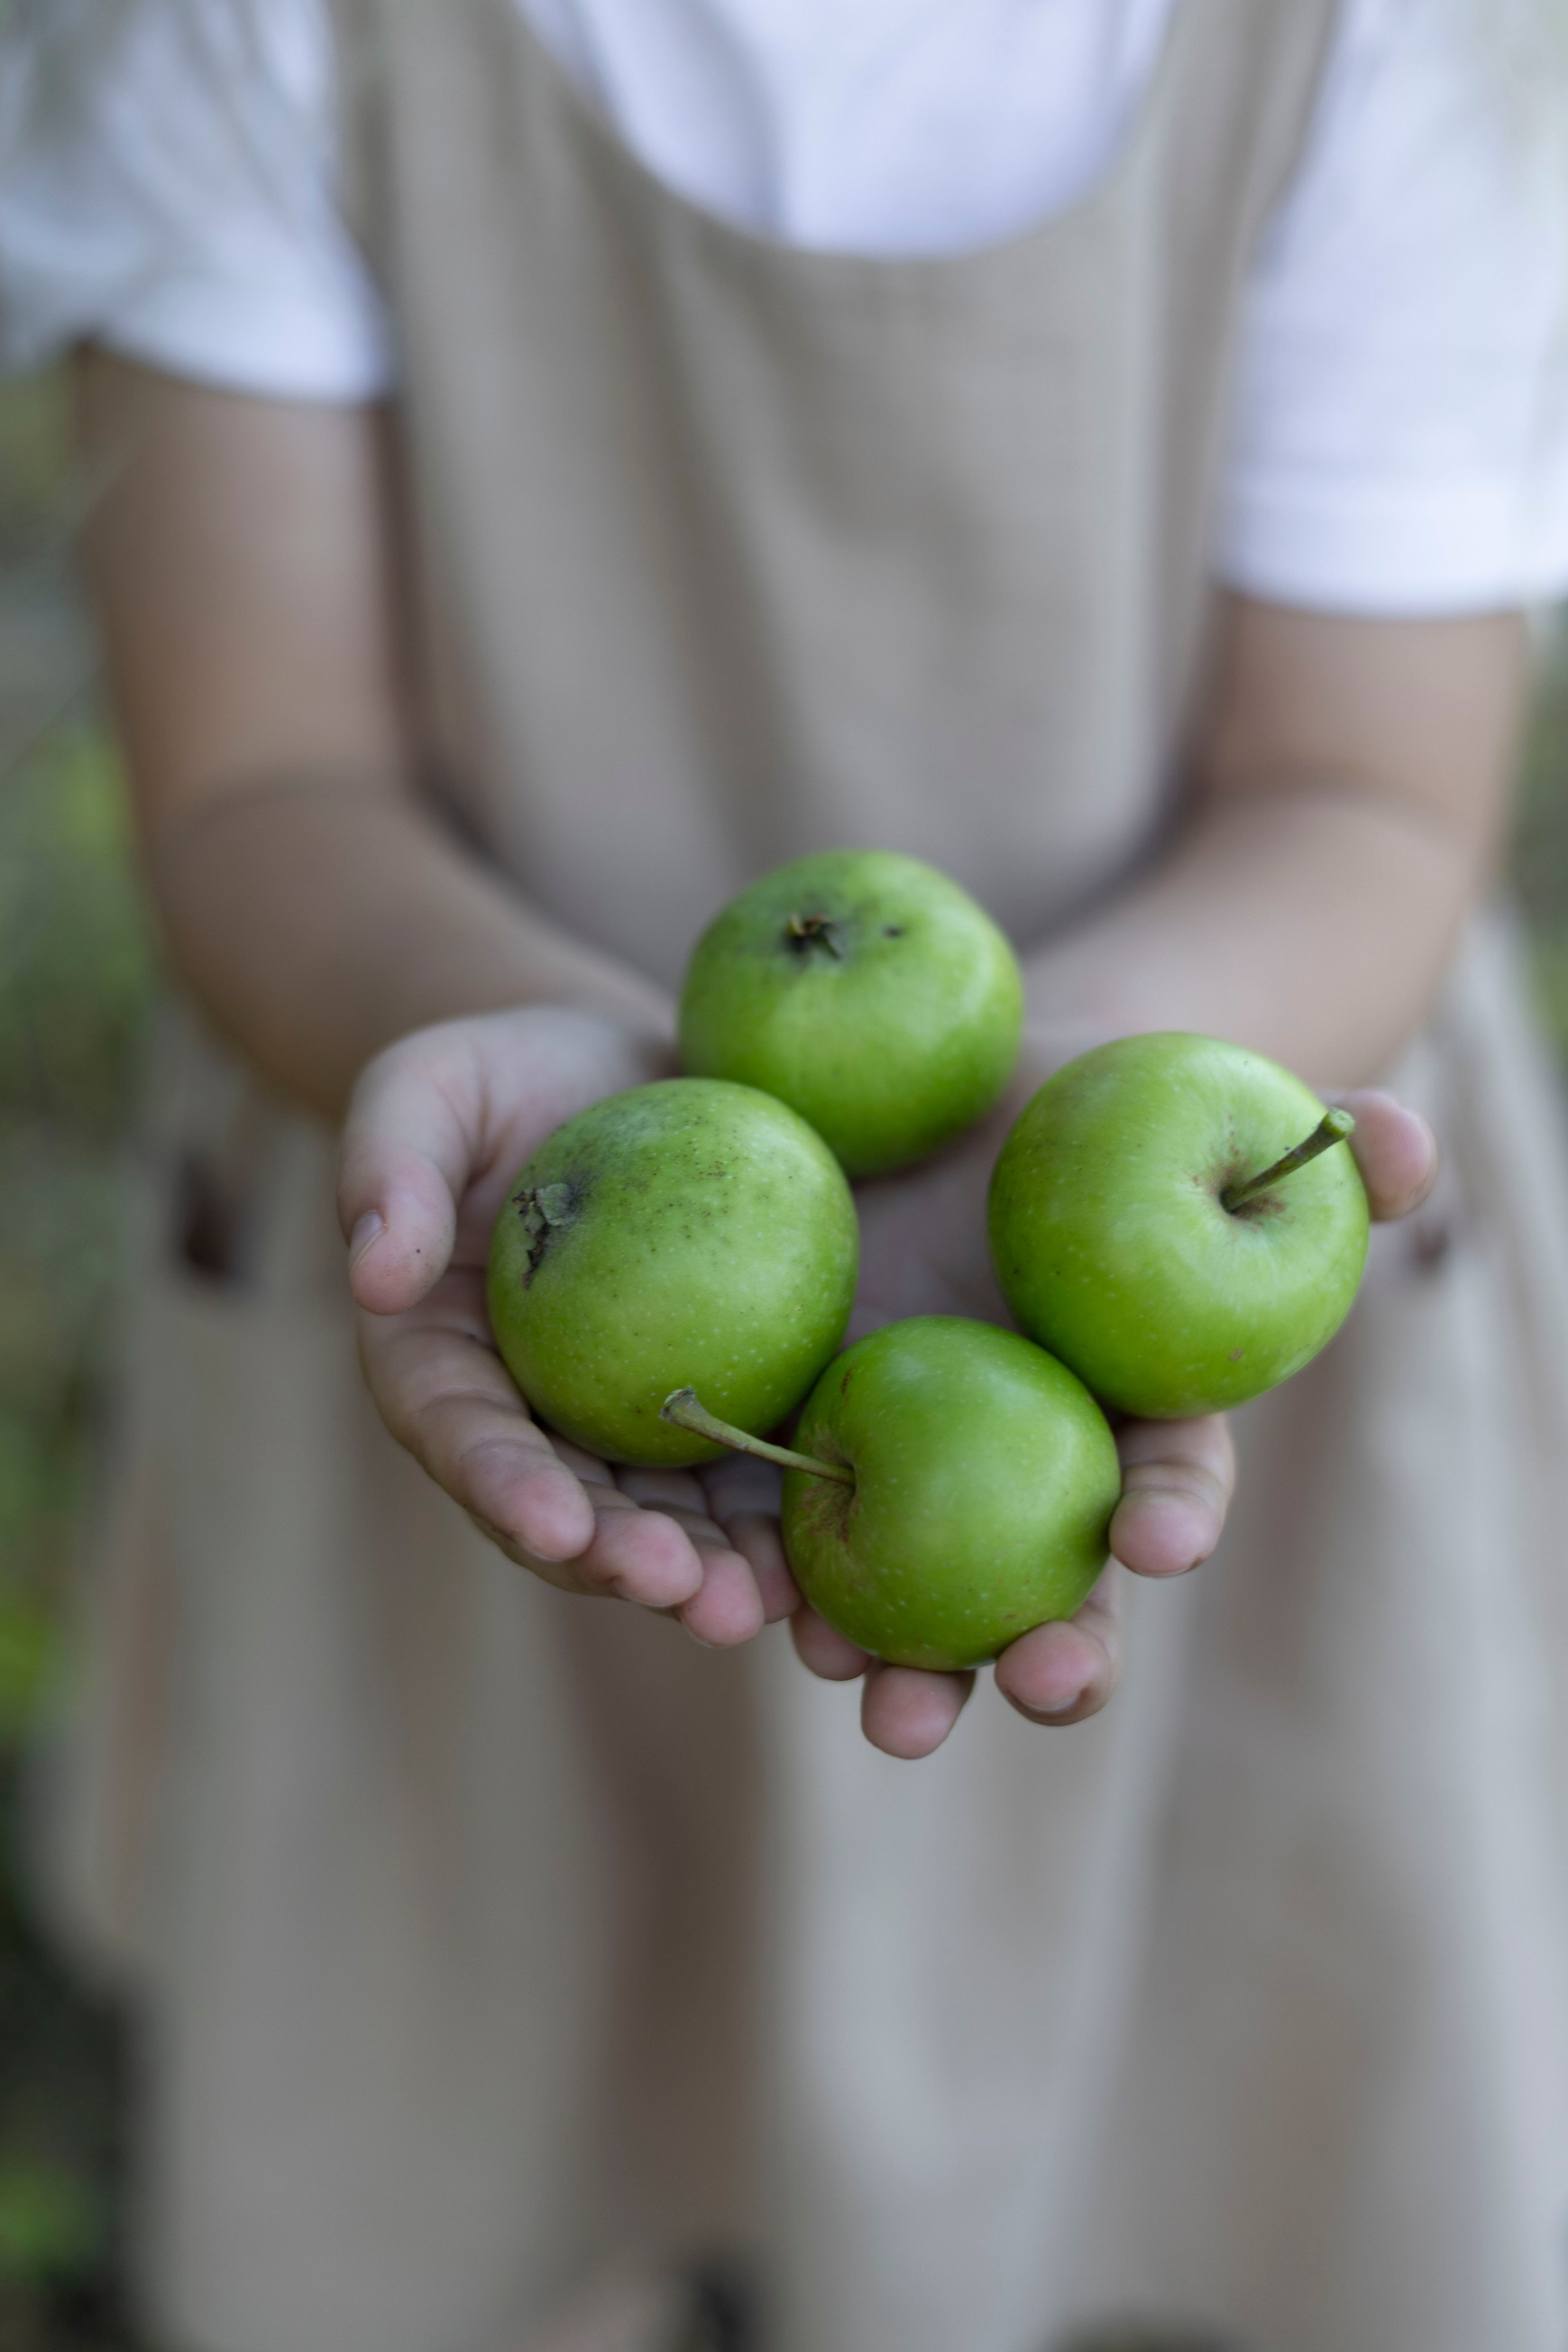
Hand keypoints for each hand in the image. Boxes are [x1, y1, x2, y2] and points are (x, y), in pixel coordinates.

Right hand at [338, 1006, 792, 1646]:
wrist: (615, 1069)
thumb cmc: (500, 1072)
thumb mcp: (427, 1088)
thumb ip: (390, 1167)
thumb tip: (372, 1275)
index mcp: (445, 1362)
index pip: (465, 1436)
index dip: (505, 1487)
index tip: (554, 1522)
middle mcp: (534, 1418)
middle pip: (572, 1509)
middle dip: (622, 1562)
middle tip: (684, 1594)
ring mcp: (631, 1424)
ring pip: (665, 1519)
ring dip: (708, 1576)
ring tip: (762, 1611)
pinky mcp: (721, 1403)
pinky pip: (750, 1475)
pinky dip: (782, 1525)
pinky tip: (832, 1566)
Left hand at [751, 1074, 1438, 1760]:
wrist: (931, 1103)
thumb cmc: (1090, 1110)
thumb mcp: (1187, 1102)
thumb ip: (1308, 1135)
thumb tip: (1413, 1143)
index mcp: (1127, 1410)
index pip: (1170, 1475)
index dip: (1178, 1508)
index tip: (1165, 1539)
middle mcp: (1031, 1470)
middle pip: (1057, 1589)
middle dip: (1055, 1653)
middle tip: (1039, 1680)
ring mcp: (919, 1472)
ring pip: (925, 1606)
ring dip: (914, 1667)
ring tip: (892, 1711)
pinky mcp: (812, 1446)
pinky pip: (793, 1537)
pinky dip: (776, 1584)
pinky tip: (747, 1614)